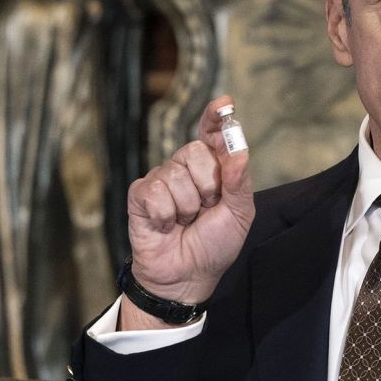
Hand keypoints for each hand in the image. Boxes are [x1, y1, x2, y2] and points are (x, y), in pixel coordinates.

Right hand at [122, 96, 253, 322]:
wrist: (187, 276)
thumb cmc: (214, 245)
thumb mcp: (239, 214)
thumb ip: (239, 182)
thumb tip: (238, 151)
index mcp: (212, 169)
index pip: (212, 135)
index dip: (216, 118)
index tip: (224, 104)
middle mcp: (185, 169)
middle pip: (195, 152)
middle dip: (207, 186)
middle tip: (205, 209)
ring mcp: (161, 179)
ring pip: (176, 175)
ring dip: (186, 207)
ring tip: (185, 222)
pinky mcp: (140, 195)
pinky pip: (155, 192)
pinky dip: (165, 215)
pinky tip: (166, 225)